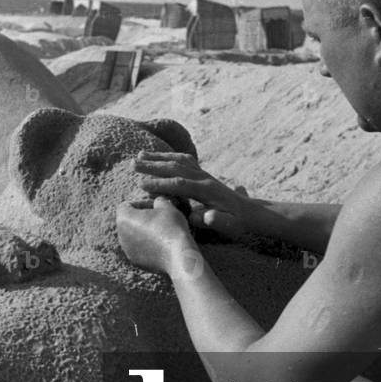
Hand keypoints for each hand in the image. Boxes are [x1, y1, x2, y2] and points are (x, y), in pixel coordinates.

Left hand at [116, 197, 194, 274]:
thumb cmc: (171, 227)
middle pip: (129, 221)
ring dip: (146, 231)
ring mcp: (127, 250)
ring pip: (134, 236)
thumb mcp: (167, 206)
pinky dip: (148, 245)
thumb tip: (158, 202)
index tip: (156, 206)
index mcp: (124, 219)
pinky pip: (140, 249)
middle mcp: (121, 236)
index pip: (127, 205)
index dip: (141, 202)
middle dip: (143, 217)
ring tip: (163, 230)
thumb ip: (159, 200)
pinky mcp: (136, 262)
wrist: (178, 256)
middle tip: (161, 217)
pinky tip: (163, 244)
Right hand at [133, 151, 250, 237]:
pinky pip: (184, 160)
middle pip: (176, 167)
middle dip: (153, 166)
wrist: (248, 211)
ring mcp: (203, 173)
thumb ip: (217, 221)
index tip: (142, 185)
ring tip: (138, 156)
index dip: (161, 184)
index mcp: (207, 190)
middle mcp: (204, 177)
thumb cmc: (236, 221)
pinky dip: (169, 156)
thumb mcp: (230, 225)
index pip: (180, 184)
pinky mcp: (201, 172)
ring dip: (158, 158)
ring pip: (178, 160)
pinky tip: (157, 157)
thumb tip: (204, 216)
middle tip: (132, 165)